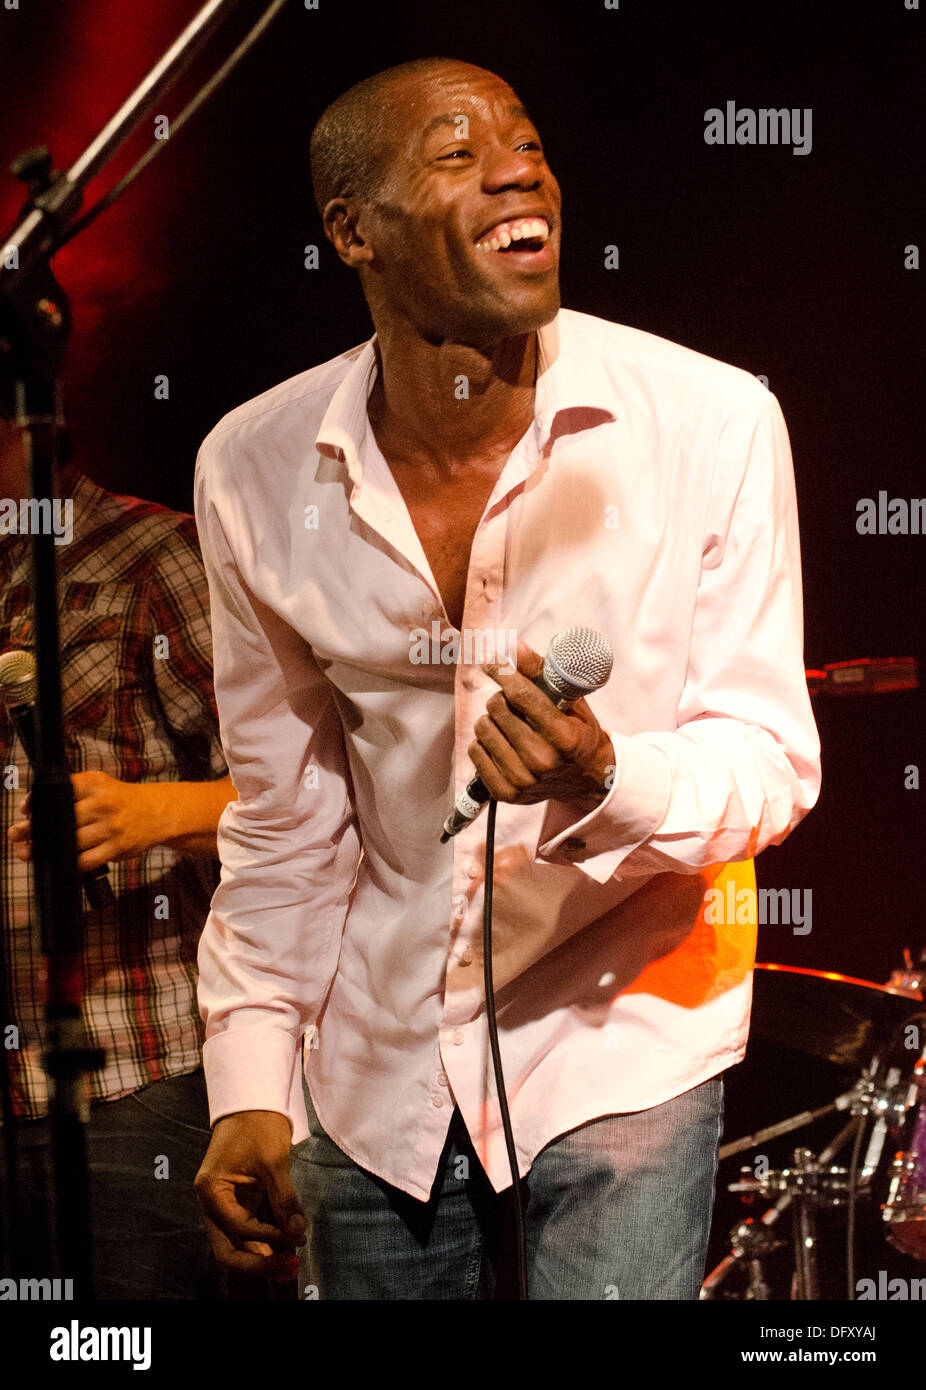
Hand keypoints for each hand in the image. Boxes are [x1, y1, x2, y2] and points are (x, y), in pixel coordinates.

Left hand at [7, 770, 169, 870]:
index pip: (59, 790)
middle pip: (62, 819)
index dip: (37, 801)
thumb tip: (30, 810)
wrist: (158, 811)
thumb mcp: (100, 785)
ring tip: (31, 851)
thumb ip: (70, 792)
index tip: (24, 811)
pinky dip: (72, 863)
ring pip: (72, 842)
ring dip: (49, 849)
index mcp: (95, 783)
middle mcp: (104, 802)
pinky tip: (62, 861)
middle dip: (36, 829)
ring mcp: (113, 826)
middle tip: (16, 835)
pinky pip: (88, 860)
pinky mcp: (119, 847)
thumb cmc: (121, 800)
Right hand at [194, 1111, 306, 1279]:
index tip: (296, 1236)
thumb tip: (297, 1230)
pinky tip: (286, 1249)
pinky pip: (248, 1231)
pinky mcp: (239, 1202)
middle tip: (288, 1268)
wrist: (252, 1101)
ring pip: (237, 1244)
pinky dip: (266, 1241)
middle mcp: (212, 1203)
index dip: (268, 1236)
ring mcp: (224, 1204)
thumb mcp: (273, 1160)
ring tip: (291, 1266)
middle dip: (257, 1263)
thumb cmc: (258, 1124)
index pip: (238, 1227)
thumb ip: (284, 1199)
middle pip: (228, 1249)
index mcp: (212, 1190)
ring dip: (263, 1256)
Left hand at [469, 638, 614, 809]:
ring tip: (511, 725)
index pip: (521, 696)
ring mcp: (523, 780)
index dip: (503, 671)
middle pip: (497, 708)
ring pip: (482, 728)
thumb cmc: (577, 731)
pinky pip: (474, 751)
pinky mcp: (505, 792)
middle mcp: (542, 761)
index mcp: (563, 737)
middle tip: (515, 704)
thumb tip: (514, 645)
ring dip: (492, 720)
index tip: (492, 660)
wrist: (587, 778)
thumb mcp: (571, 700)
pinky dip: (484, 742)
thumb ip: (541, 672)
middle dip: (502, 698)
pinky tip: (503, 743)